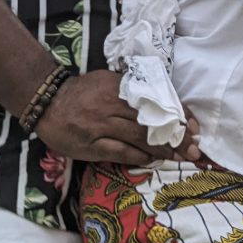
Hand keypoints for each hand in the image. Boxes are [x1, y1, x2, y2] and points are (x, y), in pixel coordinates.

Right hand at [35, 70, 199, 166]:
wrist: (47, 103)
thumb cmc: (81, 93)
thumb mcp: (107, 82)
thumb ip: (130, 91)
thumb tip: (163, 104)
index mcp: (119, 87)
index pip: (157, 99)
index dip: (179, 113)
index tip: (195, 126)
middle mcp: (112, 104)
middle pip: (152, 121)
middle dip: (177, 137)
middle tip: (195, 149)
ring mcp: (101, 125)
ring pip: (140, 137)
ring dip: (163, 149)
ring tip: (180, 158)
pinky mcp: (92, 144)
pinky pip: (120, 151)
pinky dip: (139, 156)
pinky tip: (152, 160)